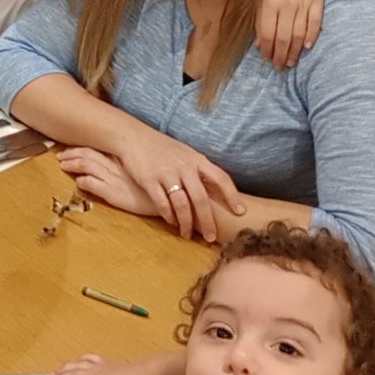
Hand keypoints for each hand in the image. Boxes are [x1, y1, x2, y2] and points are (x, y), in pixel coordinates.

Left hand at [58, 148, 157, 217]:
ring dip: (73, 164)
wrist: (176, 200)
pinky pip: (94, 185)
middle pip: (89, 154)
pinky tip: (77, 181)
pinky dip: (84, 181)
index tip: (71, 147)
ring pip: (87, 166)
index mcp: (126, 159)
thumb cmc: (165, 187)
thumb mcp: (149, 172)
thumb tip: (126, 163)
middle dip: (72, 153)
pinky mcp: (115, 194)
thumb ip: (136, 167)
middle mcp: (118, 166)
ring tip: (62, 164)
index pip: (99, 147)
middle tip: (60, 155)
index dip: (83, 147)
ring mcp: (116, 179)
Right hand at [112, 129, 243, 241]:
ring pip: (182, 205)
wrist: (133, 137)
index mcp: (197, 159)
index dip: (232, 196)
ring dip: (186, 223)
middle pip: (201, 199)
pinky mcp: (149, 180)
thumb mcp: (185, 153)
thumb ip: (199, 169)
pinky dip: (169, 216)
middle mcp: (184, 167)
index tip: (240, 211)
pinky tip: (172, 222)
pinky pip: (162, 203)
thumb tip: (215, 189)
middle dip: (208, 221)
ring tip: (187, 234)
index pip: (221, 178)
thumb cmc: (162, 148)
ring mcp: (167, 173)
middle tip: (212, 237)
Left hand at [256, 0, 323, 69]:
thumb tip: (260, 42)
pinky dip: (311, 36)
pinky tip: (306, 47)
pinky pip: (315, 22)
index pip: (268, 33)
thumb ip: (259, 16)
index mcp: (269, 2)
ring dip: (294, 50)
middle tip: (280, 67)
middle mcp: (287, 3)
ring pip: (299, 33)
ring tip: (291, 62)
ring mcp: (304, 0)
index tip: (267, 59)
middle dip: (280, 55)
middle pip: (283, 37)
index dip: (267, 49)